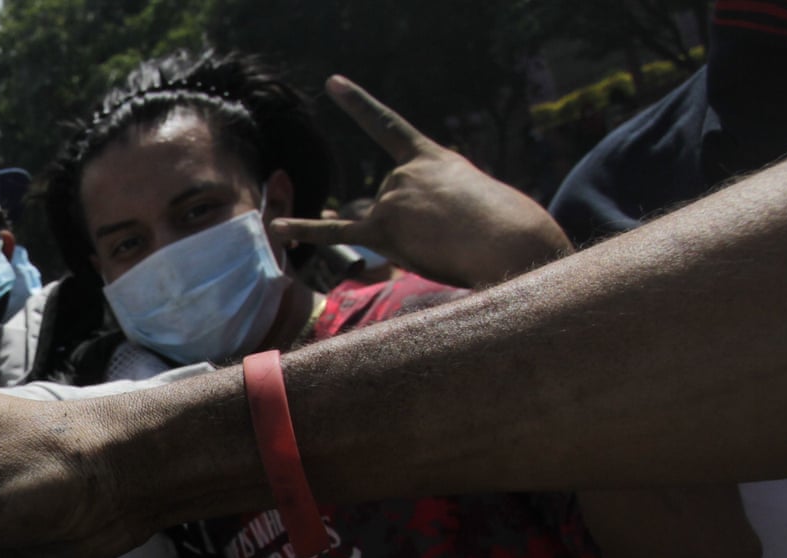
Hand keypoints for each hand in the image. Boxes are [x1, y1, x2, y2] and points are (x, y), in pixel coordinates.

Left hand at [270, 76, 570, 288]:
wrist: (509, 239)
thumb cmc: (501, 226)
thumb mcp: (469, 196)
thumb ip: (429, 203)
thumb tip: (389, 227)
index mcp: (431, 157)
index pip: (386, 125)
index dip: (356, 103)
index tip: (331, 83)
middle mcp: (405, 171)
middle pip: (386, 204)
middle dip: (411, 227)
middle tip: (450, 234)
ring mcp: (392, 196)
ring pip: (378, 227)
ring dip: (406, 243)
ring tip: (443, 244)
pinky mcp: (383, 228)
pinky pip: (335, 230)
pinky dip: (304, 230)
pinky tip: (277, 227)